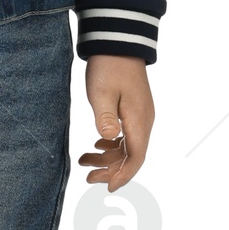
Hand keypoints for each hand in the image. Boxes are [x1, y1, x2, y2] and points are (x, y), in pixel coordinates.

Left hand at [78, 53, 153, 190]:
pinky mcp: (134, 109)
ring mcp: (140, 115)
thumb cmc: (108, 66)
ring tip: (84, 161)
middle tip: (88, 176)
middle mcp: (144, 120)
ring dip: (108, 158)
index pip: (136, 157)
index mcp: (138, 119)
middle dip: (112, 170)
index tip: (108, 188)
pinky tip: (97, 146)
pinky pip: (127, 135)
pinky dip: (112, 145)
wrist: (118, 42)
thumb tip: (109, 140)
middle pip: (132, 156)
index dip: (123, 175)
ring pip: (128, 146)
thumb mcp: (101, 92)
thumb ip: (104, 117)